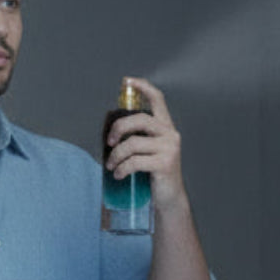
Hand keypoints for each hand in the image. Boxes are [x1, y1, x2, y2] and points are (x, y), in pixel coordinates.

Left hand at [104, 77, 187, 211]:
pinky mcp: (165, 164)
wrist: (169, 199)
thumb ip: (137, 138)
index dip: (143, 87)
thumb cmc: (154, 174)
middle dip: (118, 128)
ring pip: (133, 144)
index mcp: (166, 128)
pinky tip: (119, 174)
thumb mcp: (147, 152)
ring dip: (116, 156)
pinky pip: (135, 161)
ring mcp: (169, 149)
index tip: (127, 81)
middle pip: (139, 119)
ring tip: (111, 166)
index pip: (158, 100)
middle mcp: (170, 135)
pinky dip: (122, 168)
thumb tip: (111, 132)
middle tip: (109, 142)